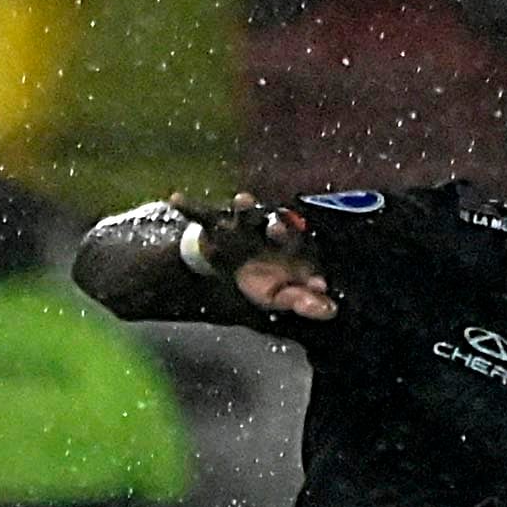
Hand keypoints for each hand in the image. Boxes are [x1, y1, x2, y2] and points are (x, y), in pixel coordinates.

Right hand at [172, 189, 335, 320]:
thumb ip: (303, 300)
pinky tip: (175, 197)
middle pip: (274, 223)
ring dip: (244, 206)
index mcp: (286, 244)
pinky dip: (187, 205)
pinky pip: (199, 213)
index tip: (311, 276)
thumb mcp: (279, 295)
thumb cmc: (260, 279)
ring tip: (243, 200)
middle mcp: (266, 227)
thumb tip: (331, 309)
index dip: (309, 262)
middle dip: (277, 226)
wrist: (229, 271)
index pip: (297, 245)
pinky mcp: (214, 223)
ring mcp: (239, 224)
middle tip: (278, 228)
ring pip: (243, 212)